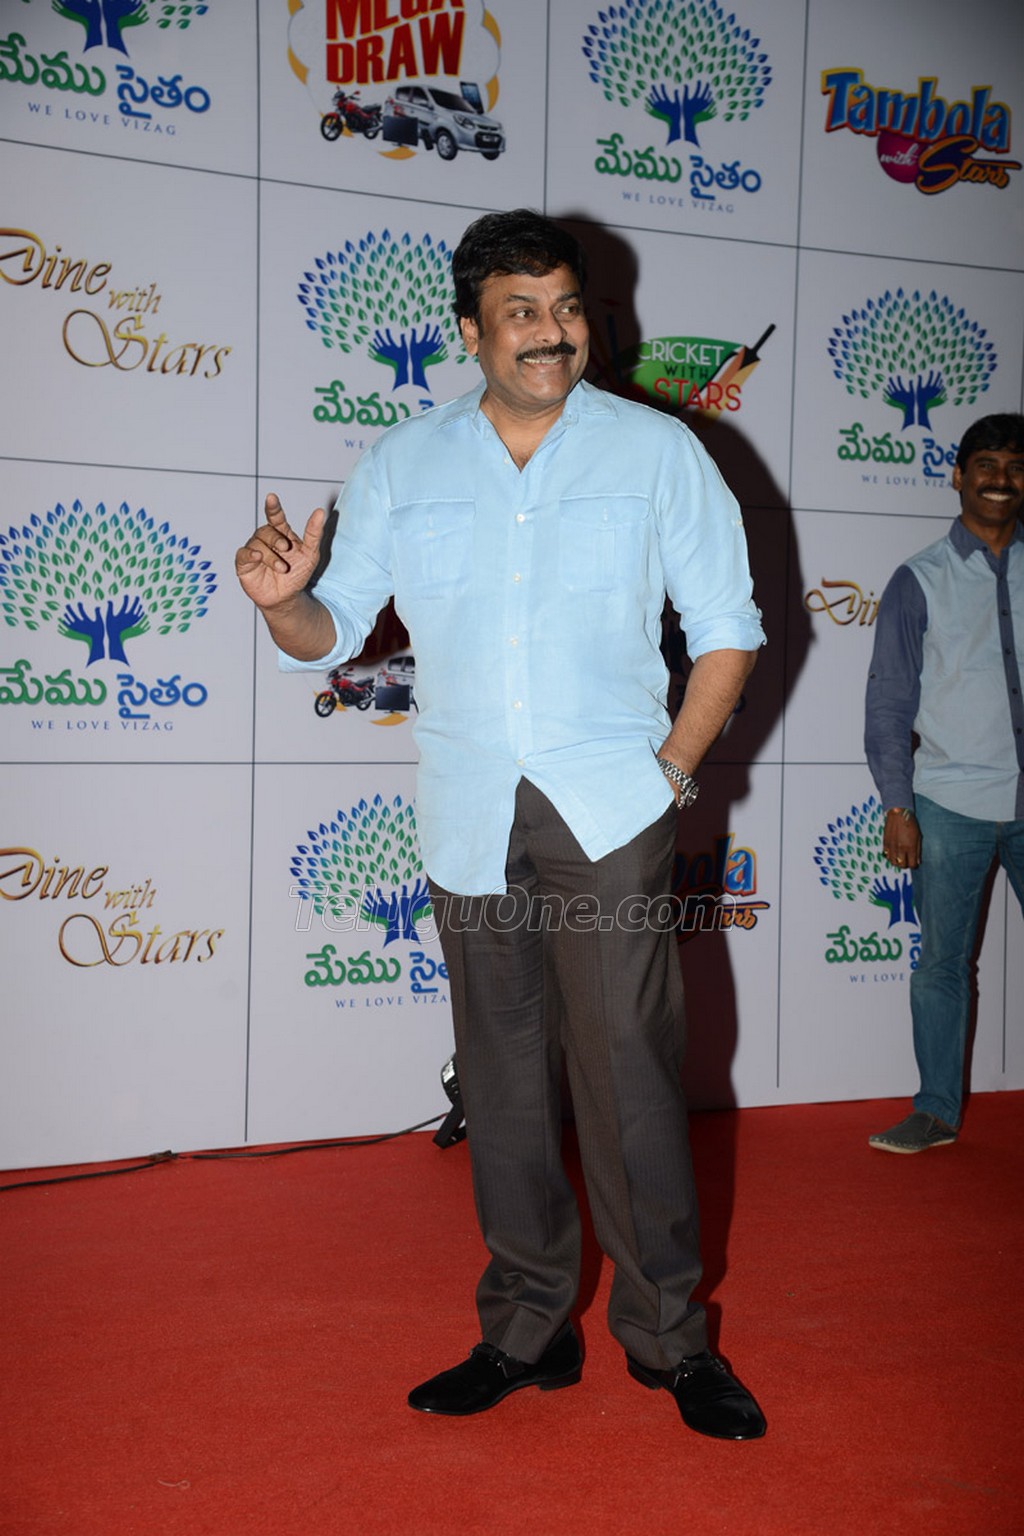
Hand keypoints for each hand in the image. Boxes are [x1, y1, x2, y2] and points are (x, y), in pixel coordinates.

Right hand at [235, 494, 325, 613]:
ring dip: (271, 556)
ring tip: (282, 568)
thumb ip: (314, 533)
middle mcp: (265, 540)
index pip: (275, 516)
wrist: (287, 599)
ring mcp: (254, 550)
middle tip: (286, 549)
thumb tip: (320, 512)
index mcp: (280, 533)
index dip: (273, 507)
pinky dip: (250, 554)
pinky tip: (258, 557)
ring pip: (257, 544)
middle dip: (276, 538)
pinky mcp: (244, 564)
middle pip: (266, 530)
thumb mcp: (311, 554)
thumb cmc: (297, 574)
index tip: (272, 498)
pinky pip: (243, 554)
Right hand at [883, 808, 920, 870]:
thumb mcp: (918, 836)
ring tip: (900, 857)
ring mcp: (892, 846)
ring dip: (897, 862)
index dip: (914, 865)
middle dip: (905, 865)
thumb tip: (917, 861)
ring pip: (893, 862)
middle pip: (902, 865)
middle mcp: (900, 849)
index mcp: (910, 847)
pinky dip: (890, 857)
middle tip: (907, 860)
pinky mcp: (885, 843)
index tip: (914, 862)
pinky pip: (886, 855)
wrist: (898, 814)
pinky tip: (893, 853)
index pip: (912, 864)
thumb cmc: (910, 824)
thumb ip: (918, 850)